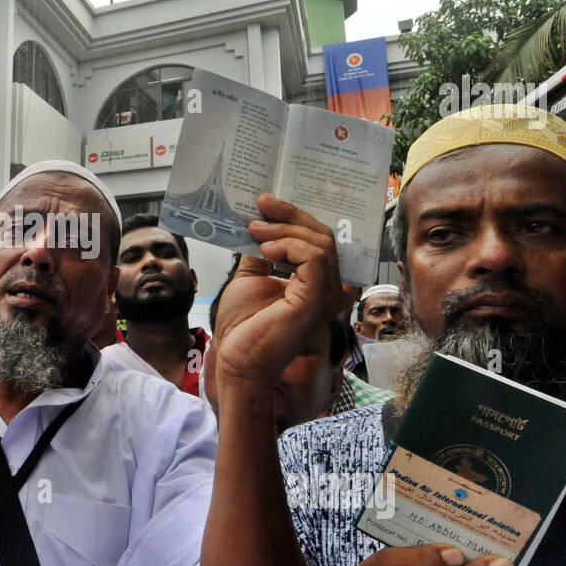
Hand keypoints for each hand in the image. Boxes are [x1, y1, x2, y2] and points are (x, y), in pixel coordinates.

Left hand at [209, 194, 341, 388]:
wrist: (237, 362)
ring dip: (284, 230)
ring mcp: (326, 296)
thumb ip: (260, 254)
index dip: (294, 217)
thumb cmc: (243, 329)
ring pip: (320, 242)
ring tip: (256, 231)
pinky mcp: (316, 300)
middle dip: (290, 215)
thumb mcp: (250, 278)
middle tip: (261, 206)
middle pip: (323, 235)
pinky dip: (289, 246)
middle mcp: (328, 288)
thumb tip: (260, 224)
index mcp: (316, 283)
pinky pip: (314, 257)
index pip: (318, 240)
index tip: (265, 203)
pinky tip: (265, 251)